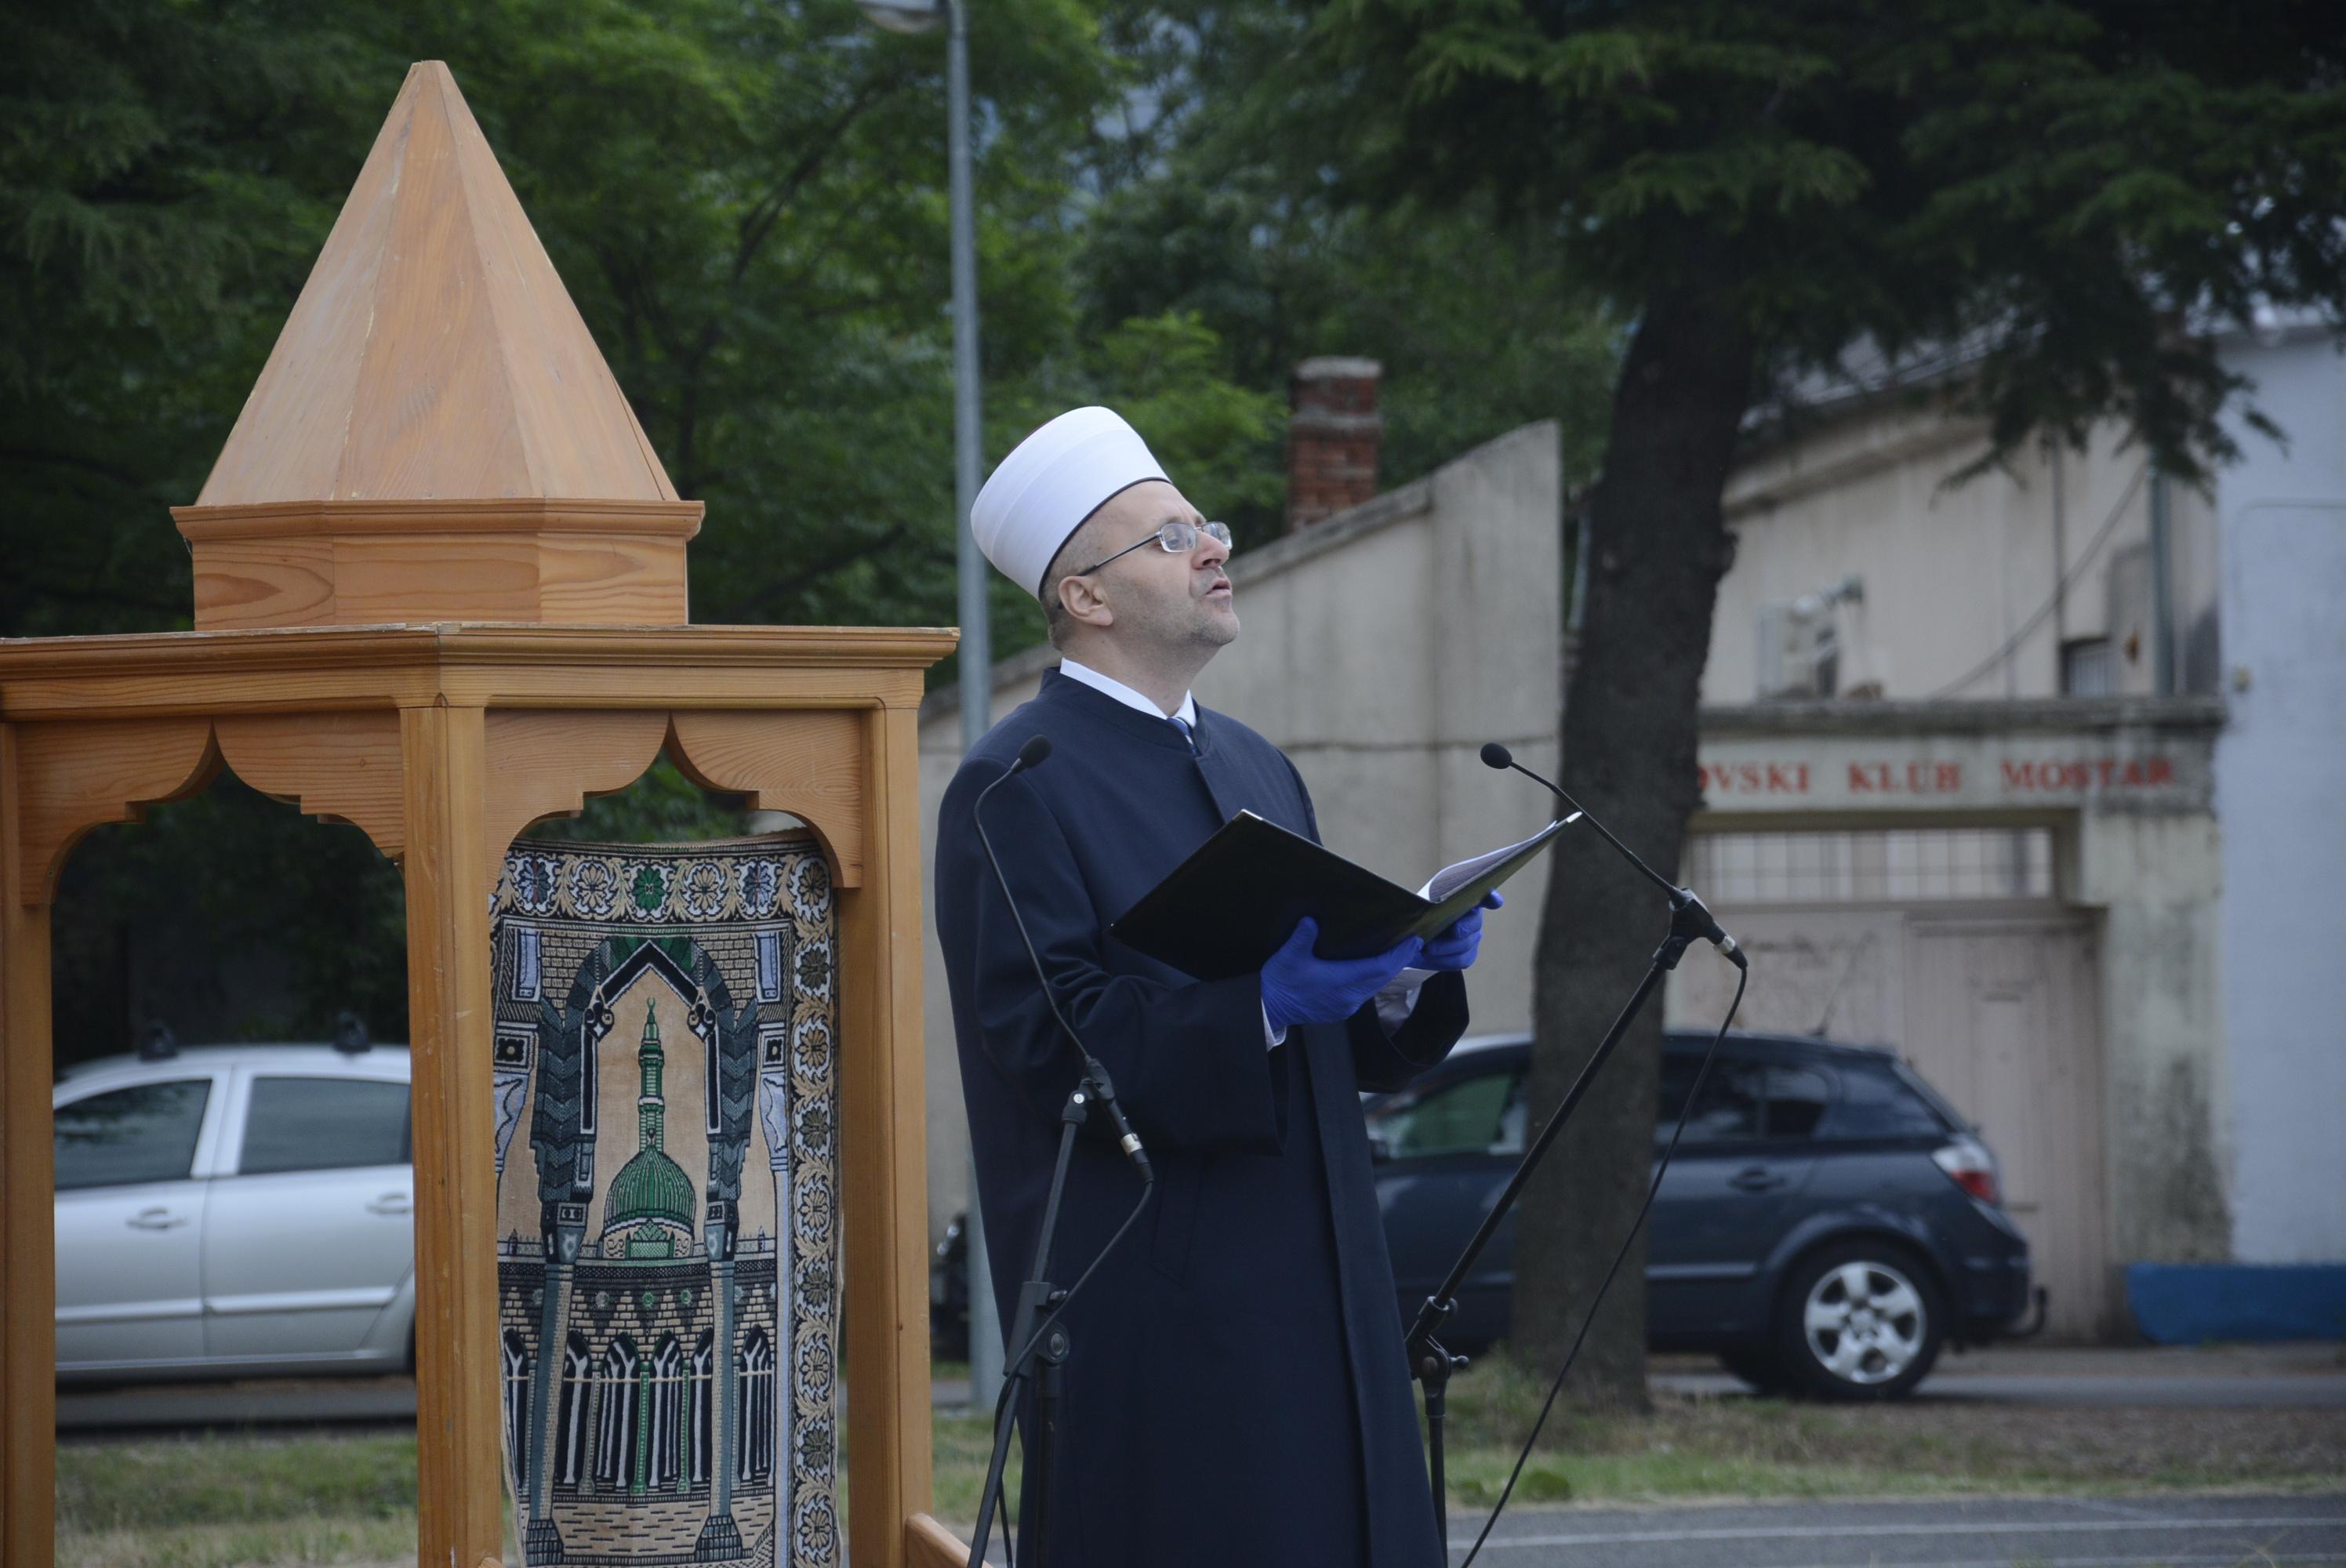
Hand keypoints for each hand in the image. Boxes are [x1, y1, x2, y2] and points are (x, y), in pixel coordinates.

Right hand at [1260, 918, 1424, 1032]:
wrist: (1268, 1009)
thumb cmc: (1279, 982)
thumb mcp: (1287, 957)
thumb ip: (1301, 938)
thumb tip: (1310, 920)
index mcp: (1341, 983)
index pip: (1380, 968)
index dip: (1399, 955)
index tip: (1414, 941)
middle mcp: (1349, 997)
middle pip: (1382, 977)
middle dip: (1399, 960)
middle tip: (1413, 942)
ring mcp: (1346, 1006)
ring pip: (1374, 986)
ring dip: (1386, 970)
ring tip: (1398, 952)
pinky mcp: (1340, 1010)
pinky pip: (1364, 993)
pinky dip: (1373, 979)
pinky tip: (1372, 969)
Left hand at [1420, 890, 1502, 971]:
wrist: (1418, 935)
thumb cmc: (1423, 912)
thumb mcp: (1423, 903)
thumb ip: (1428, 902)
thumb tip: (1422, 910)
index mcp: (1466, 898)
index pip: (1486, 897)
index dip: (1491, 899)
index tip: (1494, 901)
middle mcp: (1473, 918)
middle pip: (1474, 924)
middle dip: (1462, 928)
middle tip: (1450, 931)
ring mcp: (1472, 938)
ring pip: (1466, 945)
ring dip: (1445, 948)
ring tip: (1427, 948)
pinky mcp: (1467, 955)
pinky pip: (1459, 960)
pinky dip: (1442, 960)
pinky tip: (1429, 957)